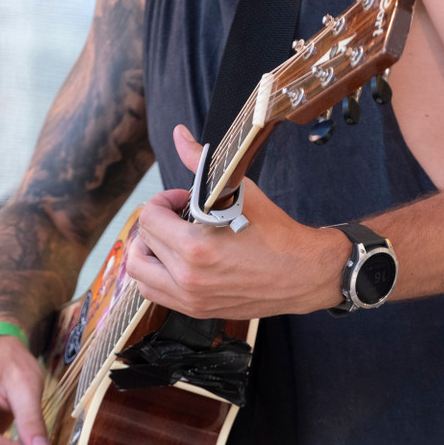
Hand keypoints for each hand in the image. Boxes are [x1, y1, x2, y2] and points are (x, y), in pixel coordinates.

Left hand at [124, 125, 348, 318]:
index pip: (150, 219)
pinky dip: (157, 274)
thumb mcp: (238, 191)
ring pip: (140, 274)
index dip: (162, 201)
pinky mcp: (197, 310)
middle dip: (155, 223)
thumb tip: (179, 134)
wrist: (303, 273)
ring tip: (171, 239)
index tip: (182, 199)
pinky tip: (176, 260)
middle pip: (142, 244)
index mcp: (195, 248)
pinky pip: (156, 293)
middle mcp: (187, 278)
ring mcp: (191, 299)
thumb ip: (199, 164)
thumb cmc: (276, 233)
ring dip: (148, 251)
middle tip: (177, 216)